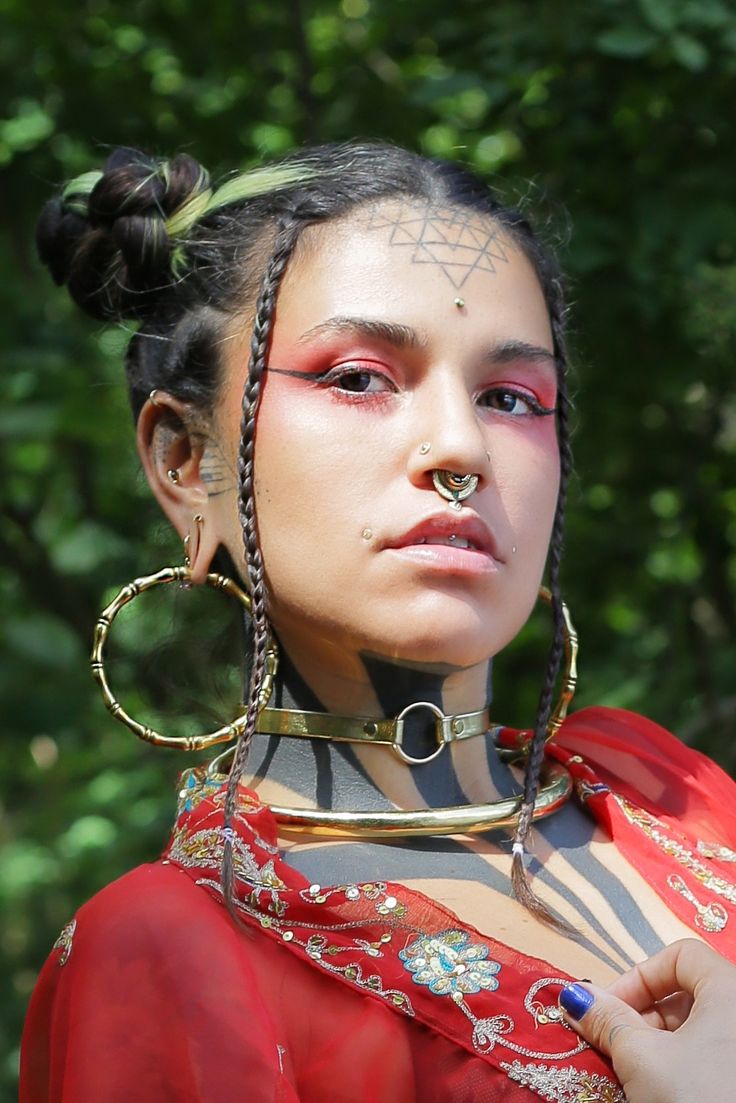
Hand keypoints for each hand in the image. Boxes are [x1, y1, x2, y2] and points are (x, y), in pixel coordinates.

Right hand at [558, 939, 735, 1102]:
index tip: (608, 1008)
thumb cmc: (697, 1098)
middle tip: (615, 1043)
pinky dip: (684, 1063)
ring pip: (700, 1028)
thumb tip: (574, 997)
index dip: (638, 976)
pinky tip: (662, 1090)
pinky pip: (714, 1054)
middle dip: (644, 1014)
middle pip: (688, 992)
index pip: (679, 955)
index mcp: (731, 989)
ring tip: (635, 1072)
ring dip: (660, 1042)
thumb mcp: (641, 1058)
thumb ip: (605, 1019)